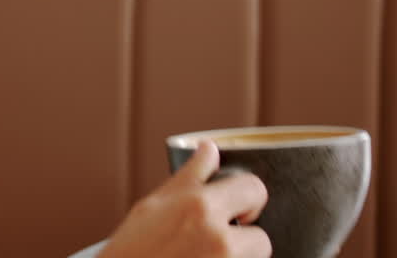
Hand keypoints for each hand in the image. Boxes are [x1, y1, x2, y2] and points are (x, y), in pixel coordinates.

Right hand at [97, 141, 270, 257]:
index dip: (248, 197)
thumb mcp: (156, 203)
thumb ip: (191, 175)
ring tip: (206, 255)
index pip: (253, 188)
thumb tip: (209, 149)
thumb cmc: (134, 248)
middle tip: (223, 238)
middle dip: (247, 236)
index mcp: (199, 205)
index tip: (238, 206)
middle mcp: (217, 237)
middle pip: (262, 236)